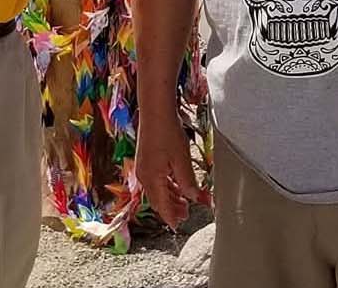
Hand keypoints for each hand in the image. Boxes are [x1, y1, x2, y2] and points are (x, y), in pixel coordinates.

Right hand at [135, 113, 200, 228]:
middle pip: (158, 200)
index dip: (171, 216)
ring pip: (157, 190)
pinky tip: (176, 185)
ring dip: (170, 197)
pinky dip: (166, 186)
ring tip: (184, 202)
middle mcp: (144, 176)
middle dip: (171, 209)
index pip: (162, 205)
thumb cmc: (168, 133)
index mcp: (152, 179)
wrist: (155, 111)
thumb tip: (194, 198)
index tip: (178, 225)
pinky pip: (156, 180)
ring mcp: (143, 168)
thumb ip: (188, 182)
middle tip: (186, 214)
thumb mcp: (182, 160)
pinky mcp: (146, 160)